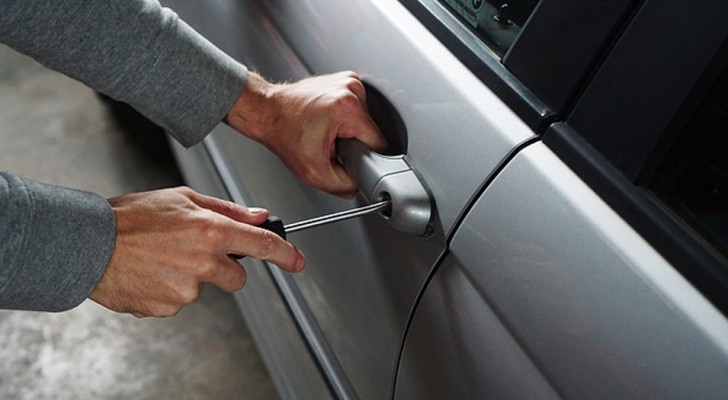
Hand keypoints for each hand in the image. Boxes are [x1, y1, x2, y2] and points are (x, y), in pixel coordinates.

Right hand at [89, 187, 304, 316]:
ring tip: (161, 258)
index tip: (297, 261)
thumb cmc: (131, 217)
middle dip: (224, 268)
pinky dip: (169, 290)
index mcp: (210, 230)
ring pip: (204, 288)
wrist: (89, 244)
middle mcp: (203, 262)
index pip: (262, 245)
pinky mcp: (169, 307)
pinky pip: (179, 301)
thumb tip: (259, 216)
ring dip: (190, 277)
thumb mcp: (182, 198)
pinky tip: (150, 273)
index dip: (286, 254)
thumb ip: (226, 209)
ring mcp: (186, 289)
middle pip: (236, 277)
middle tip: (193, 252)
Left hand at [226, 71, 386, 197]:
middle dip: (355, 143)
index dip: (365, 157)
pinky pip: (357, 108)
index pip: (379, 143)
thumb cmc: (283, 134)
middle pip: (371, 131)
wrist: (267, 112)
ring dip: (350, 131)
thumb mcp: (314, 173)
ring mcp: (348, 81)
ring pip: (365, 120)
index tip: (349, 158)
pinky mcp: (345, 80)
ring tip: (327, 132)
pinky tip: (328, 121)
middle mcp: (351, 89)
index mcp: (348, 108)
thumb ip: (344, 186)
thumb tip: (359, 186)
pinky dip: (346, 118)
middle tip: (331, 145)